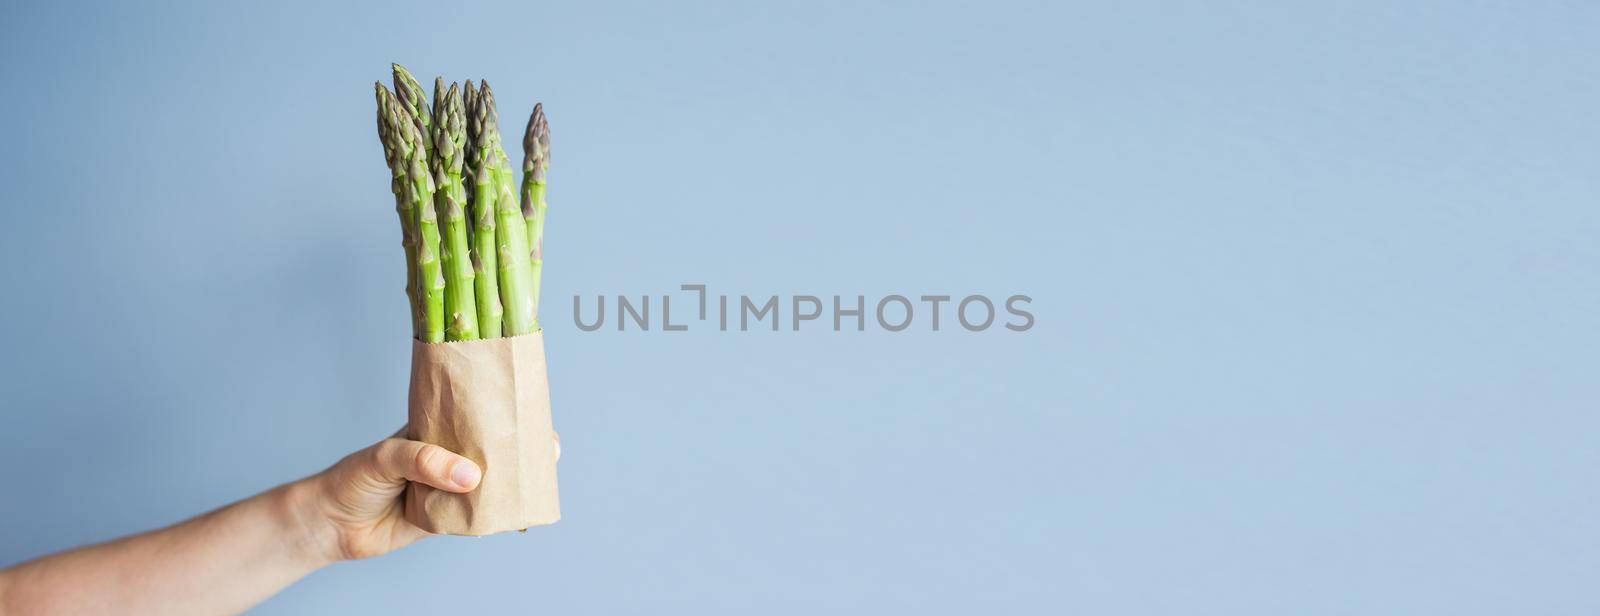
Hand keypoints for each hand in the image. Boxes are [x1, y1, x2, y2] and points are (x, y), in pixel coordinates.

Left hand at [288, 430, 559, 562]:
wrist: (330, 525)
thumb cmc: (352, 478)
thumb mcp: (386, 457)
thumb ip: (425, 460)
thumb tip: (471, 475)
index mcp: (432, 432)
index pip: (472, 417)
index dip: (501, 412)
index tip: (531, 409)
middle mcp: (443, 459)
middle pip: (488, 450)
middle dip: (518, 447)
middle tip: (547, 446)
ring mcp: (446, 489)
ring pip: (487, 483)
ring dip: (511, 481)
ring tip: (539, 474)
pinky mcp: (445, 520)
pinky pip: (476, 516)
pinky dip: (495, 513)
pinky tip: (515, 508)